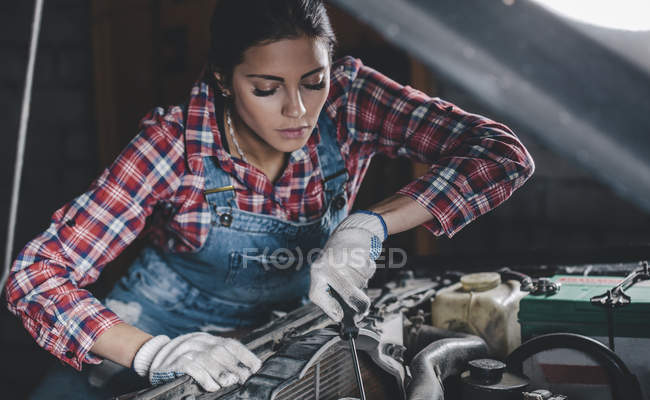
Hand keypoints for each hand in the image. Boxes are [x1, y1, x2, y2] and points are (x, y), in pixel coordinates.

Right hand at [132, 332, 261, 391]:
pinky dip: (204, 378)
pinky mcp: (175, 363)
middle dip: (235, 366)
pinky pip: (192, 369)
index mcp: (208, 339)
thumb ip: (219, 358)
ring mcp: (186, 351)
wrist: (153, 357)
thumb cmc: (183, 358)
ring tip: (230, 383)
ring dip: (222, 373)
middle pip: (221, 352)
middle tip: (243, 379)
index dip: (245, 355)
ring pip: (208, 359)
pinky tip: (212, 387)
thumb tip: (243, 370)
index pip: (231, 344)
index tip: (256, 367)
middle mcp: (199, 342)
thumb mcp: (202, 352)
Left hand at [309, 211, 386, 321]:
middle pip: (347, 294)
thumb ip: (337, 298)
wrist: (349, 234)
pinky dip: (368, 271)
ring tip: (355, 272)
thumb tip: (350, 322)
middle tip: (363, 311)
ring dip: (362, 282)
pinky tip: (361, 263)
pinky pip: (367, 271)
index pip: (317, 294)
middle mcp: (325, 264)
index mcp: (316, 272)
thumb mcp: (331, 278)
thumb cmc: (340, 264)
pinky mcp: (356, 251)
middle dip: (359, 306)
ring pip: (360, 283)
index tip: (340, 317)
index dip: (329, 309)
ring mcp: (341, 258)